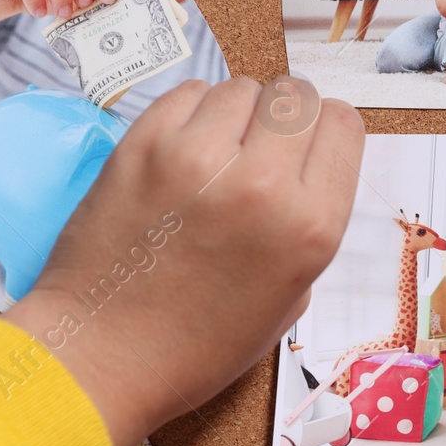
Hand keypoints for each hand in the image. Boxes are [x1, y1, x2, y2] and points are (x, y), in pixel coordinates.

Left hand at [5, 78, 365, 445]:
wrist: (104, 356)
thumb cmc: (197, 345)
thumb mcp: (290, 298)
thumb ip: (306, 225)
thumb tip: (301, 168)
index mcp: (309, 227)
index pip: (341, 125)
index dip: (326, 135)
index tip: (308, 151)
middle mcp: (262, 184)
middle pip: (297, 96)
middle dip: (286, 119)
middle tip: (263, 150)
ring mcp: (199, 158)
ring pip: (244, 89)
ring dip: (239, 115)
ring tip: (219, 156)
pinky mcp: (143, 145)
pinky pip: (190, 93)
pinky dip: (194, 115)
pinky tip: (185, 154)